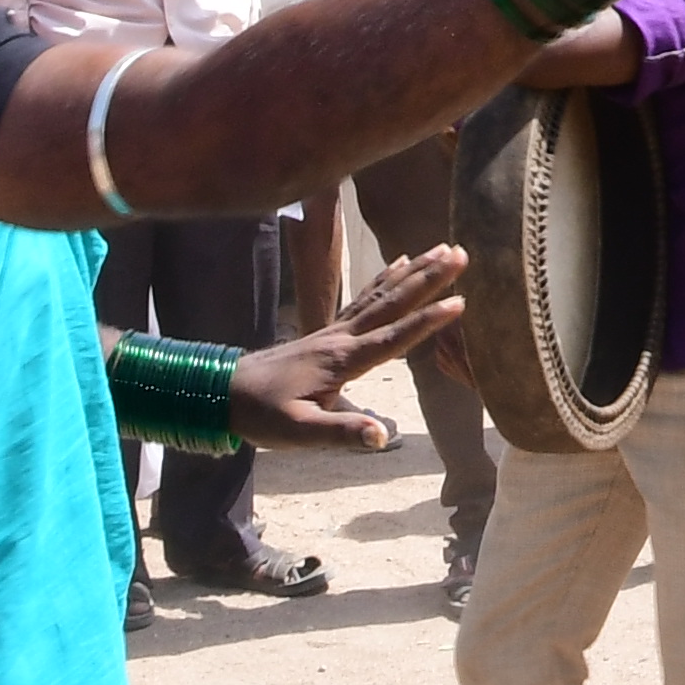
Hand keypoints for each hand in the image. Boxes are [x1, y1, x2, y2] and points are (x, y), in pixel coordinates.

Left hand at [227, 246, 467, 447]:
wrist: (223, 391)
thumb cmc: (262, 415)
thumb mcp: (301, 433)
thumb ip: (343, 432)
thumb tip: (384, 435)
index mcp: (342, 361)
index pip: (393, 338)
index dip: (427, 321)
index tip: (460, 302)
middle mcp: (342, 337)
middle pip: (392, 302)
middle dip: (428, 277)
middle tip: (461, 253)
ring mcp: (335, 331)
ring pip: (381, 294)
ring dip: (414, 270)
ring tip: (442, 249)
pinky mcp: (329, 332)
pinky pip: (364, 297)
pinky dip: (385, 278)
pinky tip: (399, 262)